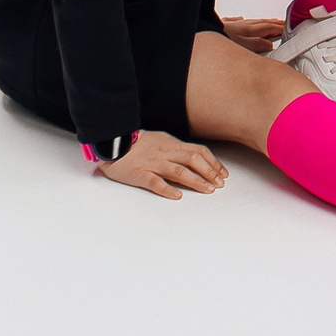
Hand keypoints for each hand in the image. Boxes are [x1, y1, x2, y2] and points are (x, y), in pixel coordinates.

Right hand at [94, 132, 226, 198]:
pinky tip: (178, 195)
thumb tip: (195, 158)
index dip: (213, 162)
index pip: (198, 151)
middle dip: (209, 172)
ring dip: (196, 181)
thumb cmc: (137, 144)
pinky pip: (155, 182)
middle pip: (193, 160)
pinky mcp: (139, 174)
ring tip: (208, 190)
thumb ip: (176, 149)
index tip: (223, 173)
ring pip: (179, 171)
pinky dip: (168, 189)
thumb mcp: (161, 140)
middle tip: (220, 184)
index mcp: (171, 144)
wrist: (112, 142)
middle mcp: (165, 152)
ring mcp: (153, 163)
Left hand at [220, 17, 286, 50]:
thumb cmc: (221, 38)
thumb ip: (258, 45)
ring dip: (263, 22)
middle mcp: (244, 25)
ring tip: (270, 22)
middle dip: (275, 23)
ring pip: (253, 22)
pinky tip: (242, 20)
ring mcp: (235, 25)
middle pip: (263, 23)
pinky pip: (238, 22)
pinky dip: (244, 21)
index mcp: (251, 29)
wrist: (202, 31)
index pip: (270, 28)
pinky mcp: (225, 26)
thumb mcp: (243, 46)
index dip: (280, 28)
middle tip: (284, 24)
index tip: (288, 28)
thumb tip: (269, 45)